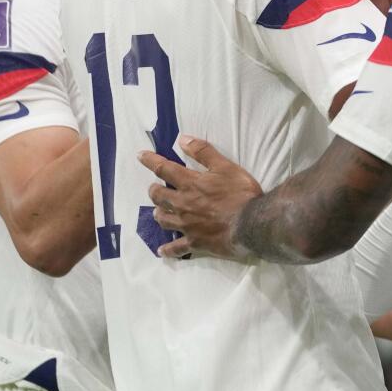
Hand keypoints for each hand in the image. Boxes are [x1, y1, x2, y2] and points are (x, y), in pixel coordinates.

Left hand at [139, 136, 262, 259]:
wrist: (251, 224)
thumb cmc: (240, 193)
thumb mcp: (225, 166)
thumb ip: (203, 152)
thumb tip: (182, 139)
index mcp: (190, 183)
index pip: (164, 169)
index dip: (150, 161)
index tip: (140, 155)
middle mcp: (182, 204)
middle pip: (159, 196)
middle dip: (154, 190)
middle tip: (154, 188)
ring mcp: (186, 225)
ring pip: (163, 219)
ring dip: (159, 213)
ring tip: (158, 212)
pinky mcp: (194, 242)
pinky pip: (176, 248)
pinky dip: (168, 250)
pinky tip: (162, 251)